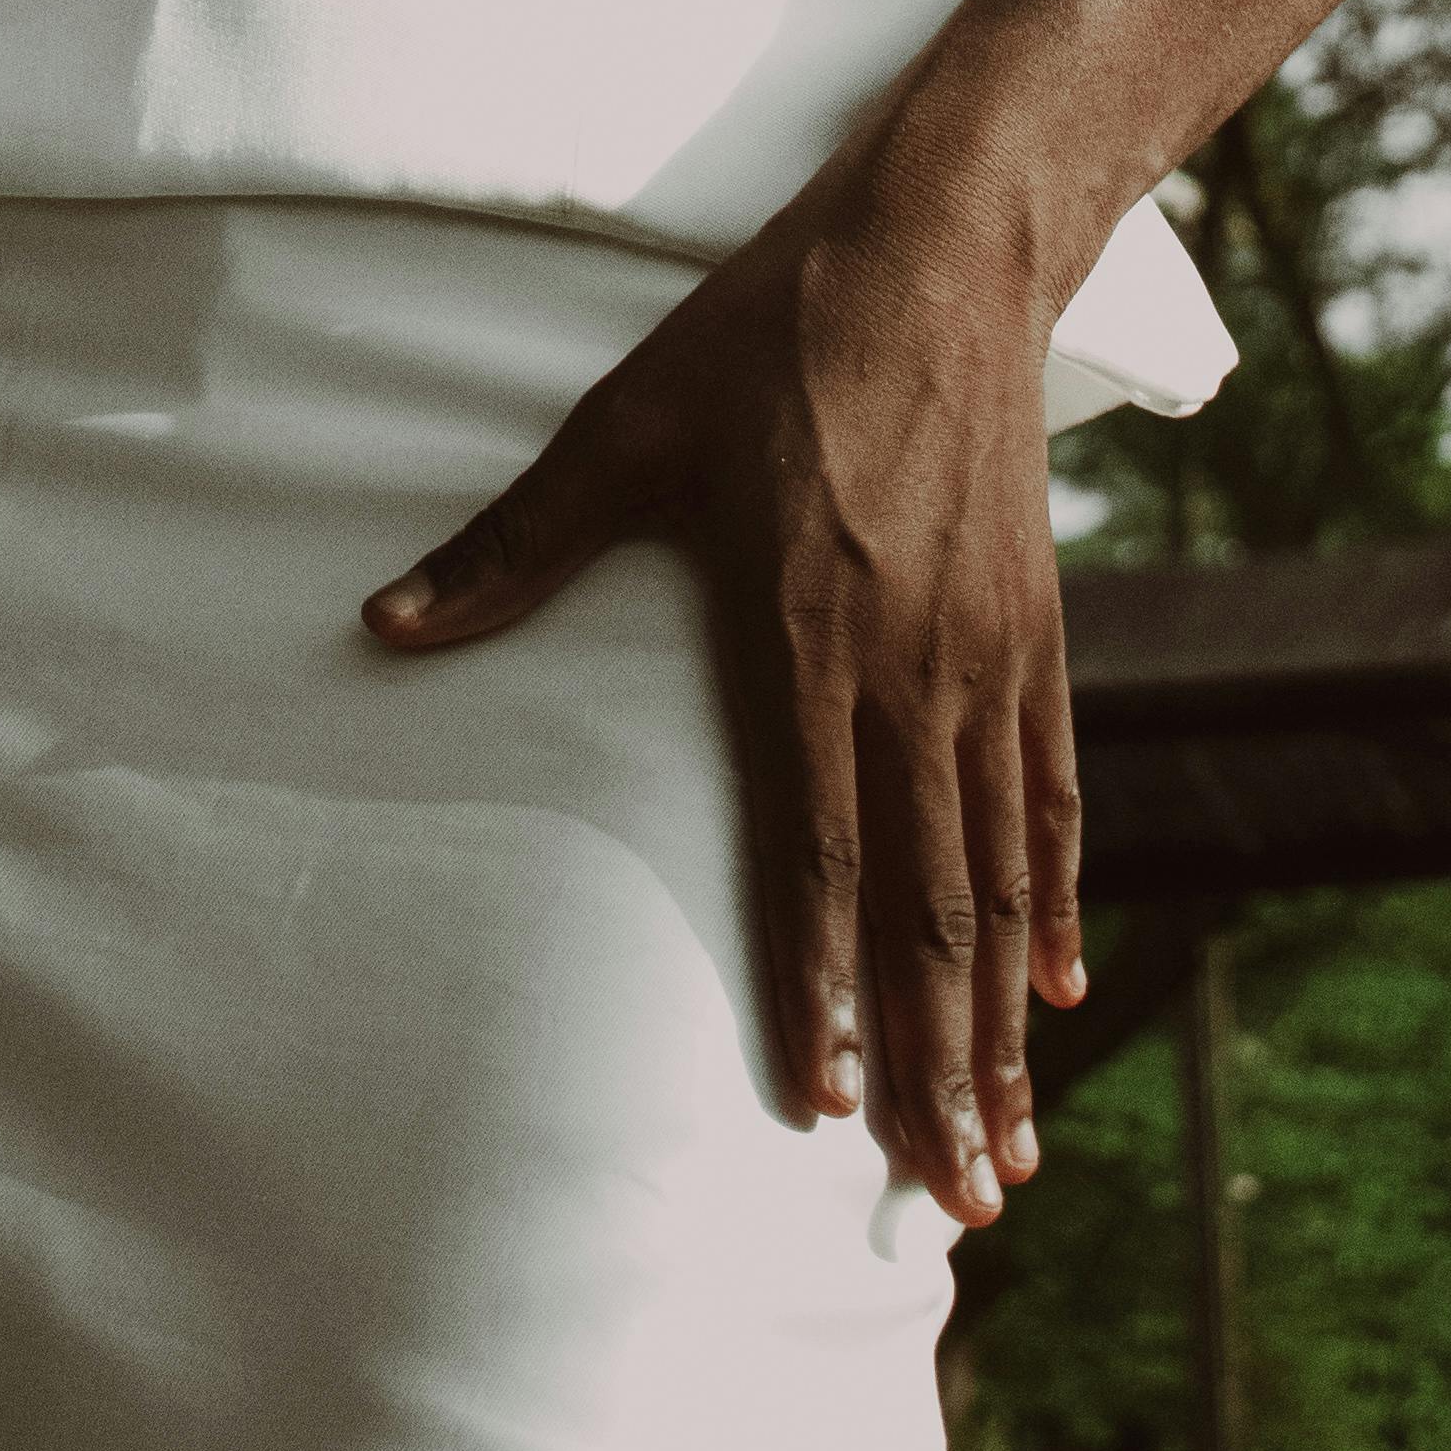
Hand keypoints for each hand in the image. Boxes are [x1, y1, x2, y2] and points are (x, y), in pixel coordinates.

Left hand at [361, 153, 1083, 1230]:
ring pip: (1001, 878)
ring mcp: (987, 657)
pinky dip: (1058, 901)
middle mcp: (910, 669)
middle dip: (942, 1065)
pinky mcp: (1036, 631)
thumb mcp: (628, 427)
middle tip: (952, 1201)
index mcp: (805, 634)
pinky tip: (1065, 985)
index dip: (824, 990)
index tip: (827, 1109)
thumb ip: (515, 544)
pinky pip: (1053, 797)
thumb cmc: (768, 334)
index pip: (817, 855)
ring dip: (1008, 1020)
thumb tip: (385, 623)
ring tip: (1014, 1144)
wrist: (941, 250)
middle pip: (929, 906)